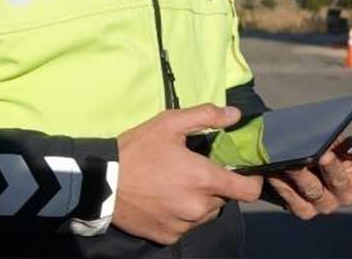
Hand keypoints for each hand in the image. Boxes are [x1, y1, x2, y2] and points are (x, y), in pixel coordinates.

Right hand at [113, 104, 264, 244]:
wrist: (101, 183)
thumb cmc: (137, 150)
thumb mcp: (169, 123)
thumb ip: (206, 116)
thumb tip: (236, 114)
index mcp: (204, 180)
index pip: (249, 190)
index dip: (251, 180)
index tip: (242, 172)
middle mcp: (199, 207)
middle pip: (225, 199)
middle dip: (216, 186)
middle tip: (196, 171)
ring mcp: (184, 225)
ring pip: (206, 214)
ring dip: (200, 201)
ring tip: (177, 186)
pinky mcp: (169, 237)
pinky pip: (187, 226)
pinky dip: (182, 215)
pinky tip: (165, 200)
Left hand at [265, 135, 351, 219]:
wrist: (291, 162)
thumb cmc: (317, 146)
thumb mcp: (329, 139)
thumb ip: (335, 136)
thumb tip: (329, 133)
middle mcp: (347, 191)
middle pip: (341, 181)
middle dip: (332, 168)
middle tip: (324, 155)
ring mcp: (327, 203)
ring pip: (316, 192)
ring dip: (302, 176)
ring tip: (292, 162)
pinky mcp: (306, 211)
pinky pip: (296, 202)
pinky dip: (285, 188)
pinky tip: (276, 174)